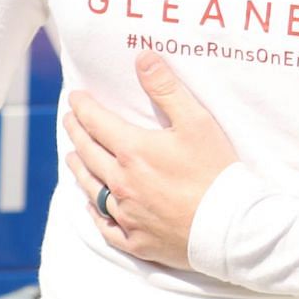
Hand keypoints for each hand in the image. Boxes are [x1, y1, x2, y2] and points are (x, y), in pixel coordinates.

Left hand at [63, 51, 237, 269]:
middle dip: (76, 133)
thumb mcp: (197, 121)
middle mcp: (121, 183)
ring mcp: (126, 214)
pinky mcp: (136, 240)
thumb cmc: (216, 171)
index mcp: (133, 152)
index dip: (83, 107)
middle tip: (69, 121)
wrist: (229, 226)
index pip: (97, 123)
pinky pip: (104, 225)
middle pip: (88, 154)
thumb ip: (167, 89)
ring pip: (91, 188)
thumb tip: (143, 58)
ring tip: (73, 157)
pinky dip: (94, 212)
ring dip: (79, 169)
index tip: (75, 97)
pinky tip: (93, 207)